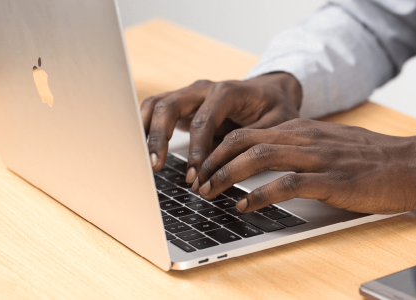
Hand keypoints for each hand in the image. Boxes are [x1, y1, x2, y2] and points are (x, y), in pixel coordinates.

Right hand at [140, 73, 301, 182]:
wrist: (270, 92)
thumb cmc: (274, 108)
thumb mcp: (277, 123)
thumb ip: (255, 140)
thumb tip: (234, 165)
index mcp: (227, 91)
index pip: (203, 121)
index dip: (196, 150)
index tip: (194, 175)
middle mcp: (203, 89)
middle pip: (169, 106)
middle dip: (160, 138)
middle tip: (155, 166)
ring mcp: (188, 95)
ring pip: (155, 105)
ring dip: (146, 132)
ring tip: (142, 161)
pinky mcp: (181, 105)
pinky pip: (154, 111)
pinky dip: (143, 128)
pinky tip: (138, 150)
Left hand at [193, 119, 415, 214]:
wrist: (412, 164)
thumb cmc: (374, 159)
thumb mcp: (332, 144)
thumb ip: (302, 147)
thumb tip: (270, 159)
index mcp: (305, 129)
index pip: (248, 131)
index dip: (218, 148)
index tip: (202, 167)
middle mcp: (307, 138)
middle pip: (245, 140)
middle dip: (213, 160)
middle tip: (196, 182)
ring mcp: (319, 158)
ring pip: (260, 156)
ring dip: (227, 175)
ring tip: (210, 193)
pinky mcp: (332, 181)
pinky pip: (287, 183)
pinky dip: (259, 194)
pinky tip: (244, 206)